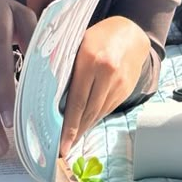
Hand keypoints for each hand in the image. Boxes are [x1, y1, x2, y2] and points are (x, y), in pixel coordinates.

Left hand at [60, 16, 149, 155]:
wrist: (131, 33)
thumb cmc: (98, 37)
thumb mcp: (79, 44)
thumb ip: (67, 66)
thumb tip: (50, 95)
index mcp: (90, 59)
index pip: (77, 99)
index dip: (69, 125)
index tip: (62, 144)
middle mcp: (107, 72)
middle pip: (89, 111)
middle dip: (76, 132)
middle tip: (64, 148)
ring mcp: (119, 82)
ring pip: (99, 112)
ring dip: (85, 127)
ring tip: (72, 139)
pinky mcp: (126, 89)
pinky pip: (108, 108)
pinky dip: (96, 118)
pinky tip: (87, 123)